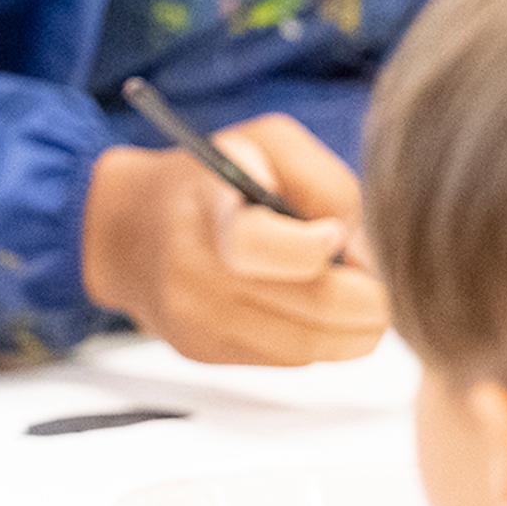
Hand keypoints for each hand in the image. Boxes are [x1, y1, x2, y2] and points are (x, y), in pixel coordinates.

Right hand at [81, 114, 386, 367]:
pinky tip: (313, 308)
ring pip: (312, 345)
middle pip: (314, 307)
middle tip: (377, 275)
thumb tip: (370, 252)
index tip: (335, 232)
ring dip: (354, 325)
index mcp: (208, 207)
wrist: (129, 229)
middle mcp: (194, 269)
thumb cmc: (214, 178)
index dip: (317, 246)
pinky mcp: (203, 351)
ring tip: (354, 291)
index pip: (258, 244)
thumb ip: (328, 186)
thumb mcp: (269, 146)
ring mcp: (195, 318)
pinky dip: (319, 338)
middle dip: (371, 297)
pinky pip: (289, 359)